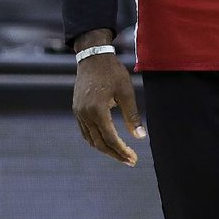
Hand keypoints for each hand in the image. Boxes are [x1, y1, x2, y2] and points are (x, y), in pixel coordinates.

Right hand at [72, 34, 145, 166]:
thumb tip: (140, 137)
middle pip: (99, 143)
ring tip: (121, 155)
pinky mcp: (77, 110)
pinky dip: (96, 140)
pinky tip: (107, 142)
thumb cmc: (113, 72)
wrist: (93, 57)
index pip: (110, 138)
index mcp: (97, 111)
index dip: (122, 150)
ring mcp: (79, 113)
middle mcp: (85, 115)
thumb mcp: (126, 92)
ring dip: (105, 149)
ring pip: (91, 140)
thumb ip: (132, 116)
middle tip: (130, 161)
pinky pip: (85, 132)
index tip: (133, 158)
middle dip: (115, 154)